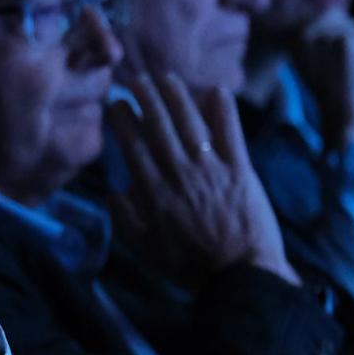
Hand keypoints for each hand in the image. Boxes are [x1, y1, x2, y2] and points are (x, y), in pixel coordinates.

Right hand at [109, 72, 299, 286]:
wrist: (239, 277)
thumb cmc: (189, 267)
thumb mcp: (145, 251)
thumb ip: (125, 220)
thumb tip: (113, 191)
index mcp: (154, 193)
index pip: (133, 145)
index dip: (123, 119)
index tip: (115, 104)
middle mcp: (180, 174)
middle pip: (159, 125)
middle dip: (145, 97)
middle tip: (136, 79)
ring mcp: (211, 170)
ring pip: (190, 123)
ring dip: (176, 95)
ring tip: (166, 78)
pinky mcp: (240, 171)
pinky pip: (231, 133)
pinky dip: (224, 110)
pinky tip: (217, 90)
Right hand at [296, 9, 353, 149]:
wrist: (343, 120)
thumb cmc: (332, 101)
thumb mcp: (317, 67)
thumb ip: (325, 43)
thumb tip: (342, 19)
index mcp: (292, 42)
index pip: (317, 18)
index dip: (335, 29)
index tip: (347, 47)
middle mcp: (306, 35)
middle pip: (336, 17)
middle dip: (350, 32)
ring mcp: (327, 36)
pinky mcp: (348, 41)